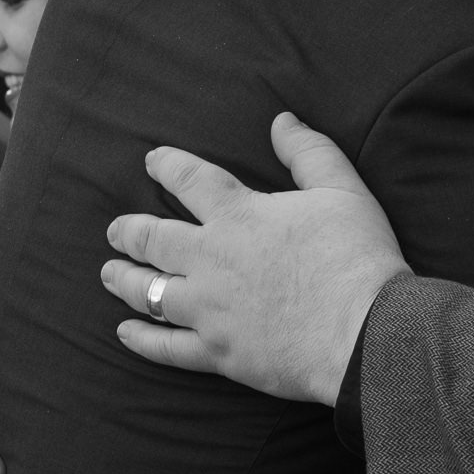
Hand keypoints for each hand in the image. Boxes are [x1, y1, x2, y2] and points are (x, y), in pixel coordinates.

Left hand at [101, 112, 409, 406]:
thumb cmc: (357, 257)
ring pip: (149, 291)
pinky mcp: (217, 352)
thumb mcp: (343, 190)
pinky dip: (142, 340)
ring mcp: (208, 309)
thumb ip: (309, 152)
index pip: (190, 180)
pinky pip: (166, 347)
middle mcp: (210, 260)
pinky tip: (125, 333)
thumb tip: (281, 120)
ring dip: (124, 280)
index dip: (167, 166)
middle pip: (153, 240)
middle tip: (115, 231)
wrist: (364, 332)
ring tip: (110, 273)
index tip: (152, 161)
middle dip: (130, 232)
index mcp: (238, 215)